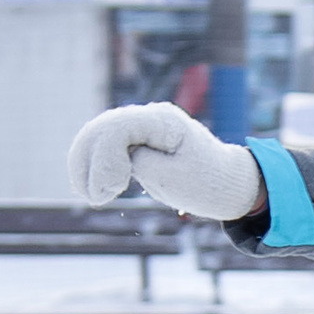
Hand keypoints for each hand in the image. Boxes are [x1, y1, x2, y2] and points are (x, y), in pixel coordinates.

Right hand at [68, 104, 264, 219]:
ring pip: (97, 134)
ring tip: (91, 195)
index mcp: (164, 121)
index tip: (112, 191)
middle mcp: (149, 115)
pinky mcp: (136, 138)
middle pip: (101, 128)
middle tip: (95, 198)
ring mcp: (142, 124)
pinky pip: (104, 144)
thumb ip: (138, 163)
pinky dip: (93, 164)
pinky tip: (93, 187)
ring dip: (86, 163)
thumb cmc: (207, 183)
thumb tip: (109, 156)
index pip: (117, 129)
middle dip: (88, 163)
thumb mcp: (173, 180)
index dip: (104, 159)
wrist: (227, 182)